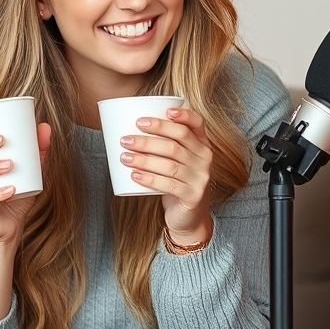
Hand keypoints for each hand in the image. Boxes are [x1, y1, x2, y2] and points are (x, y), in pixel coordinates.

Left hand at [119, 106, 213, 245]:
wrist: (189, 217)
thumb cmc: (177, 182)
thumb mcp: (177, 161)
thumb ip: (165, 144)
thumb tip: (127, 125)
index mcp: (202, 144)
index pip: (197, 123)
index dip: (183, 115)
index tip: (164, 111)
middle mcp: (205, 159)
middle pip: (176, 143)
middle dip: (149, 138)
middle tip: (126, 138)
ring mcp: (200, 178)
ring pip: (170, 164)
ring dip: (144, 159)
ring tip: (125, 156)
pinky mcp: (193, 196)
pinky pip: (168, 185)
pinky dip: (150, 179)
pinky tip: (135, 175)